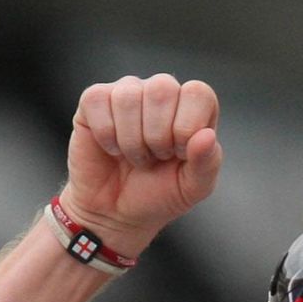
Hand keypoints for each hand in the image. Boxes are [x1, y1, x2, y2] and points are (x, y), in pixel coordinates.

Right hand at [59, 74, 222, 258]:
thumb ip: (206, 164)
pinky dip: (107, 136)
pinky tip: (112, 149)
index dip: (187, 126)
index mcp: (191, 108)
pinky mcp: (95, 100)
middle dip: (158, 136)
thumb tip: (207, 136)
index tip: (178, 154)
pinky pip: (99, 101)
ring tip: (135, 157)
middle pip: (162, 88)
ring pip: (129, 97)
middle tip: (155, 157)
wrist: (115, 214)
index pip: (198, 93)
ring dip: (131, 141)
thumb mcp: (191, 188)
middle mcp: (160, 93)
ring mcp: (127, 92)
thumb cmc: (157, 195)